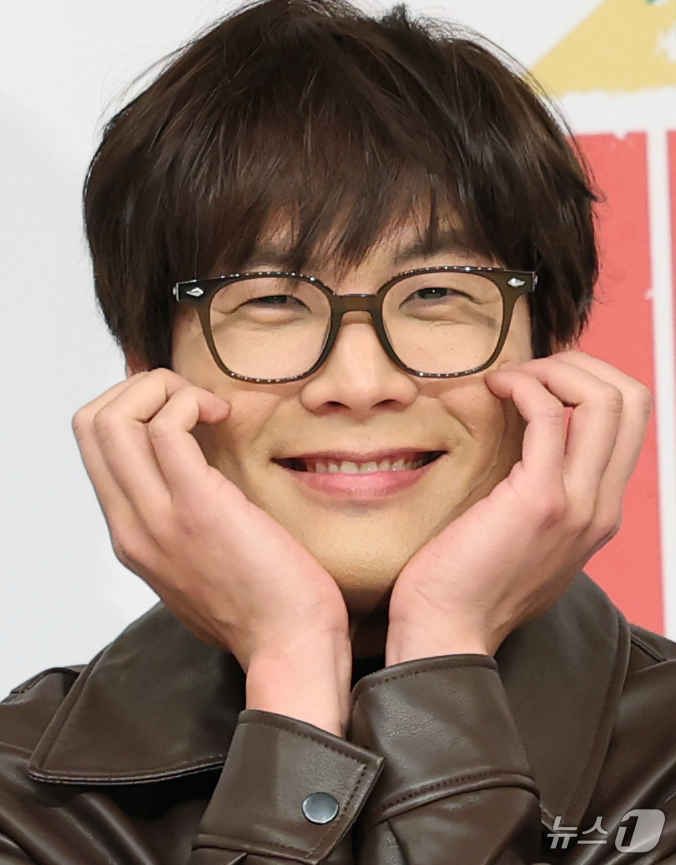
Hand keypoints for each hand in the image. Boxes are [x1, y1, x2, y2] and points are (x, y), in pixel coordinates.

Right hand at [72, 369, 351, 732]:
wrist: (290, 647)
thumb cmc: (260, 608)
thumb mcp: (199, 567)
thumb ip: (179, 527)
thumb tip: (191, 477)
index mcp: (132, 536)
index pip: (93, 448)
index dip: (128, 407)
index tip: (177, 408)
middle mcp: (131, 527)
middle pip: (91, 425)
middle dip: (140, 388)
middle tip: (190, 400)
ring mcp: (159, 518)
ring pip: (115, 419)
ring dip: (164, 390)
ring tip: (208, 408)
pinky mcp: (198, 508)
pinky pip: (167, 427)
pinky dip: (189, 402)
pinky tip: (222, 416)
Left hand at [386, 350, 651, 661]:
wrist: (447, 631)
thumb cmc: (470, 583)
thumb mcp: (525, 540)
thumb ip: (544, 498)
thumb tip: (528, 447)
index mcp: (599, 512)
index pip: (630, 422)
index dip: (590, 382)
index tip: (541, 380)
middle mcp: (601, 506)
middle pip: (631, 400)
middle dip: (580, 364)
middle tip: (529, 370)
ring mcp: (578, 503)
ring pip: (604, 399)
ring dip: (553, 369)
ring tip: (510, 378)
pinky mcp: (539, 499)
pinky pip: (549, 415)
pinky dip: (524, 386)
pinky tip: (494, 388)